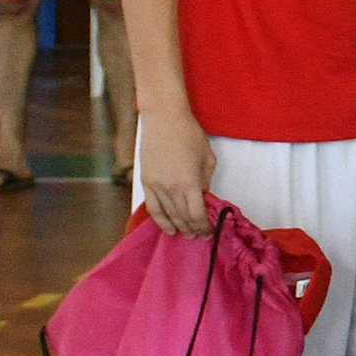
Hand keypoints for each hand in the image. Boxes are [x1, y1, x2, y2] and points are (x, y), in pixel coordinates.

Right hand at [133, 104, 213, 237]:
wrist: (163, 119)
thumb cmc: (190, 134)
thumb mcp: (207, 158)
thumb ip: (206, 182)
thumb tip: (205, 200)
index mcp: (190, 182)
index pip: (197, 214)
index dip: (205, 226)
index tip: (210, 232)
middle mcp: (171, 188)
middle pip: (183, 218)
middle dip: (194, 229)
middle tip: (201, 236)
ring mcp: (156, 186)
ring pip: (168, 215)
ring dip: (179, 227)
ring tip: (187, 235)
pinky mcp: (145, 182)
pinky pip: (152, 207)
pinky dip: (160, 220)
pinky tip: (168, 229)